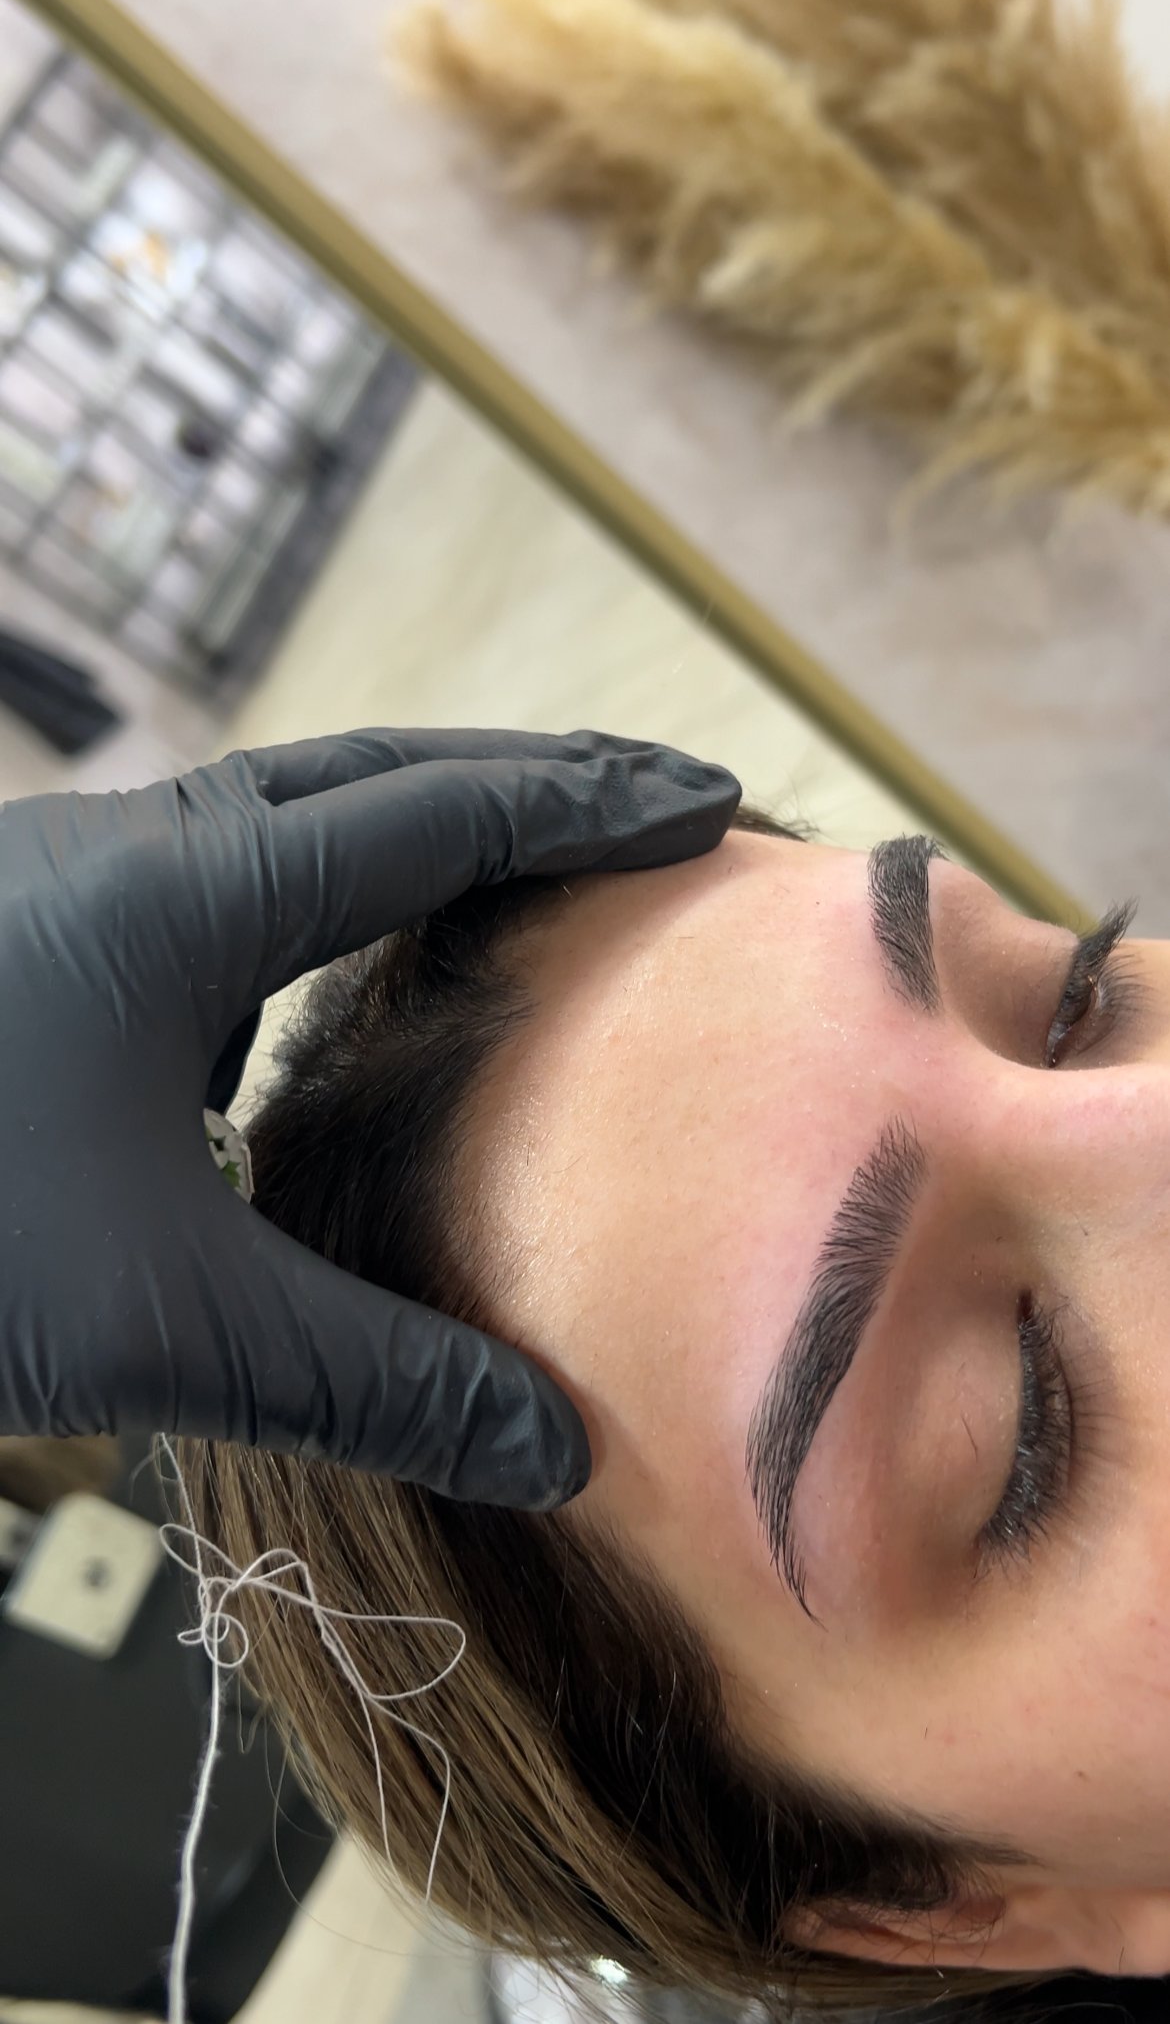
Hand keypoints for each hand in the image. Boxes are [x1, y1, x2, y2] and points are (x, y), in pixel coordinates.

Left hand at [0, 728, 738, 1506]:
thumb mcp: (165, 1320)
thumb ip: (375, 1379)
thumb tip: (559, 1448)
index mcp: (189, 895)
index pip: (439, 812)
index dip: (588, 805)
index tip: (707, 798)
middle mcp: (130, 856)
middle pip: (368, 774)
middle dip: (521, 784)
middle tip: (651, 805)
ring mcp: (59, 891)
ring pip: (272, 820)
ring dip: (402, 831)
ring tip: (511, 878)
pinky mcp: (19, 949)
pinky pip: (200, 888)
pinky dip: (302, 906)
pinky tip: (307, 997)